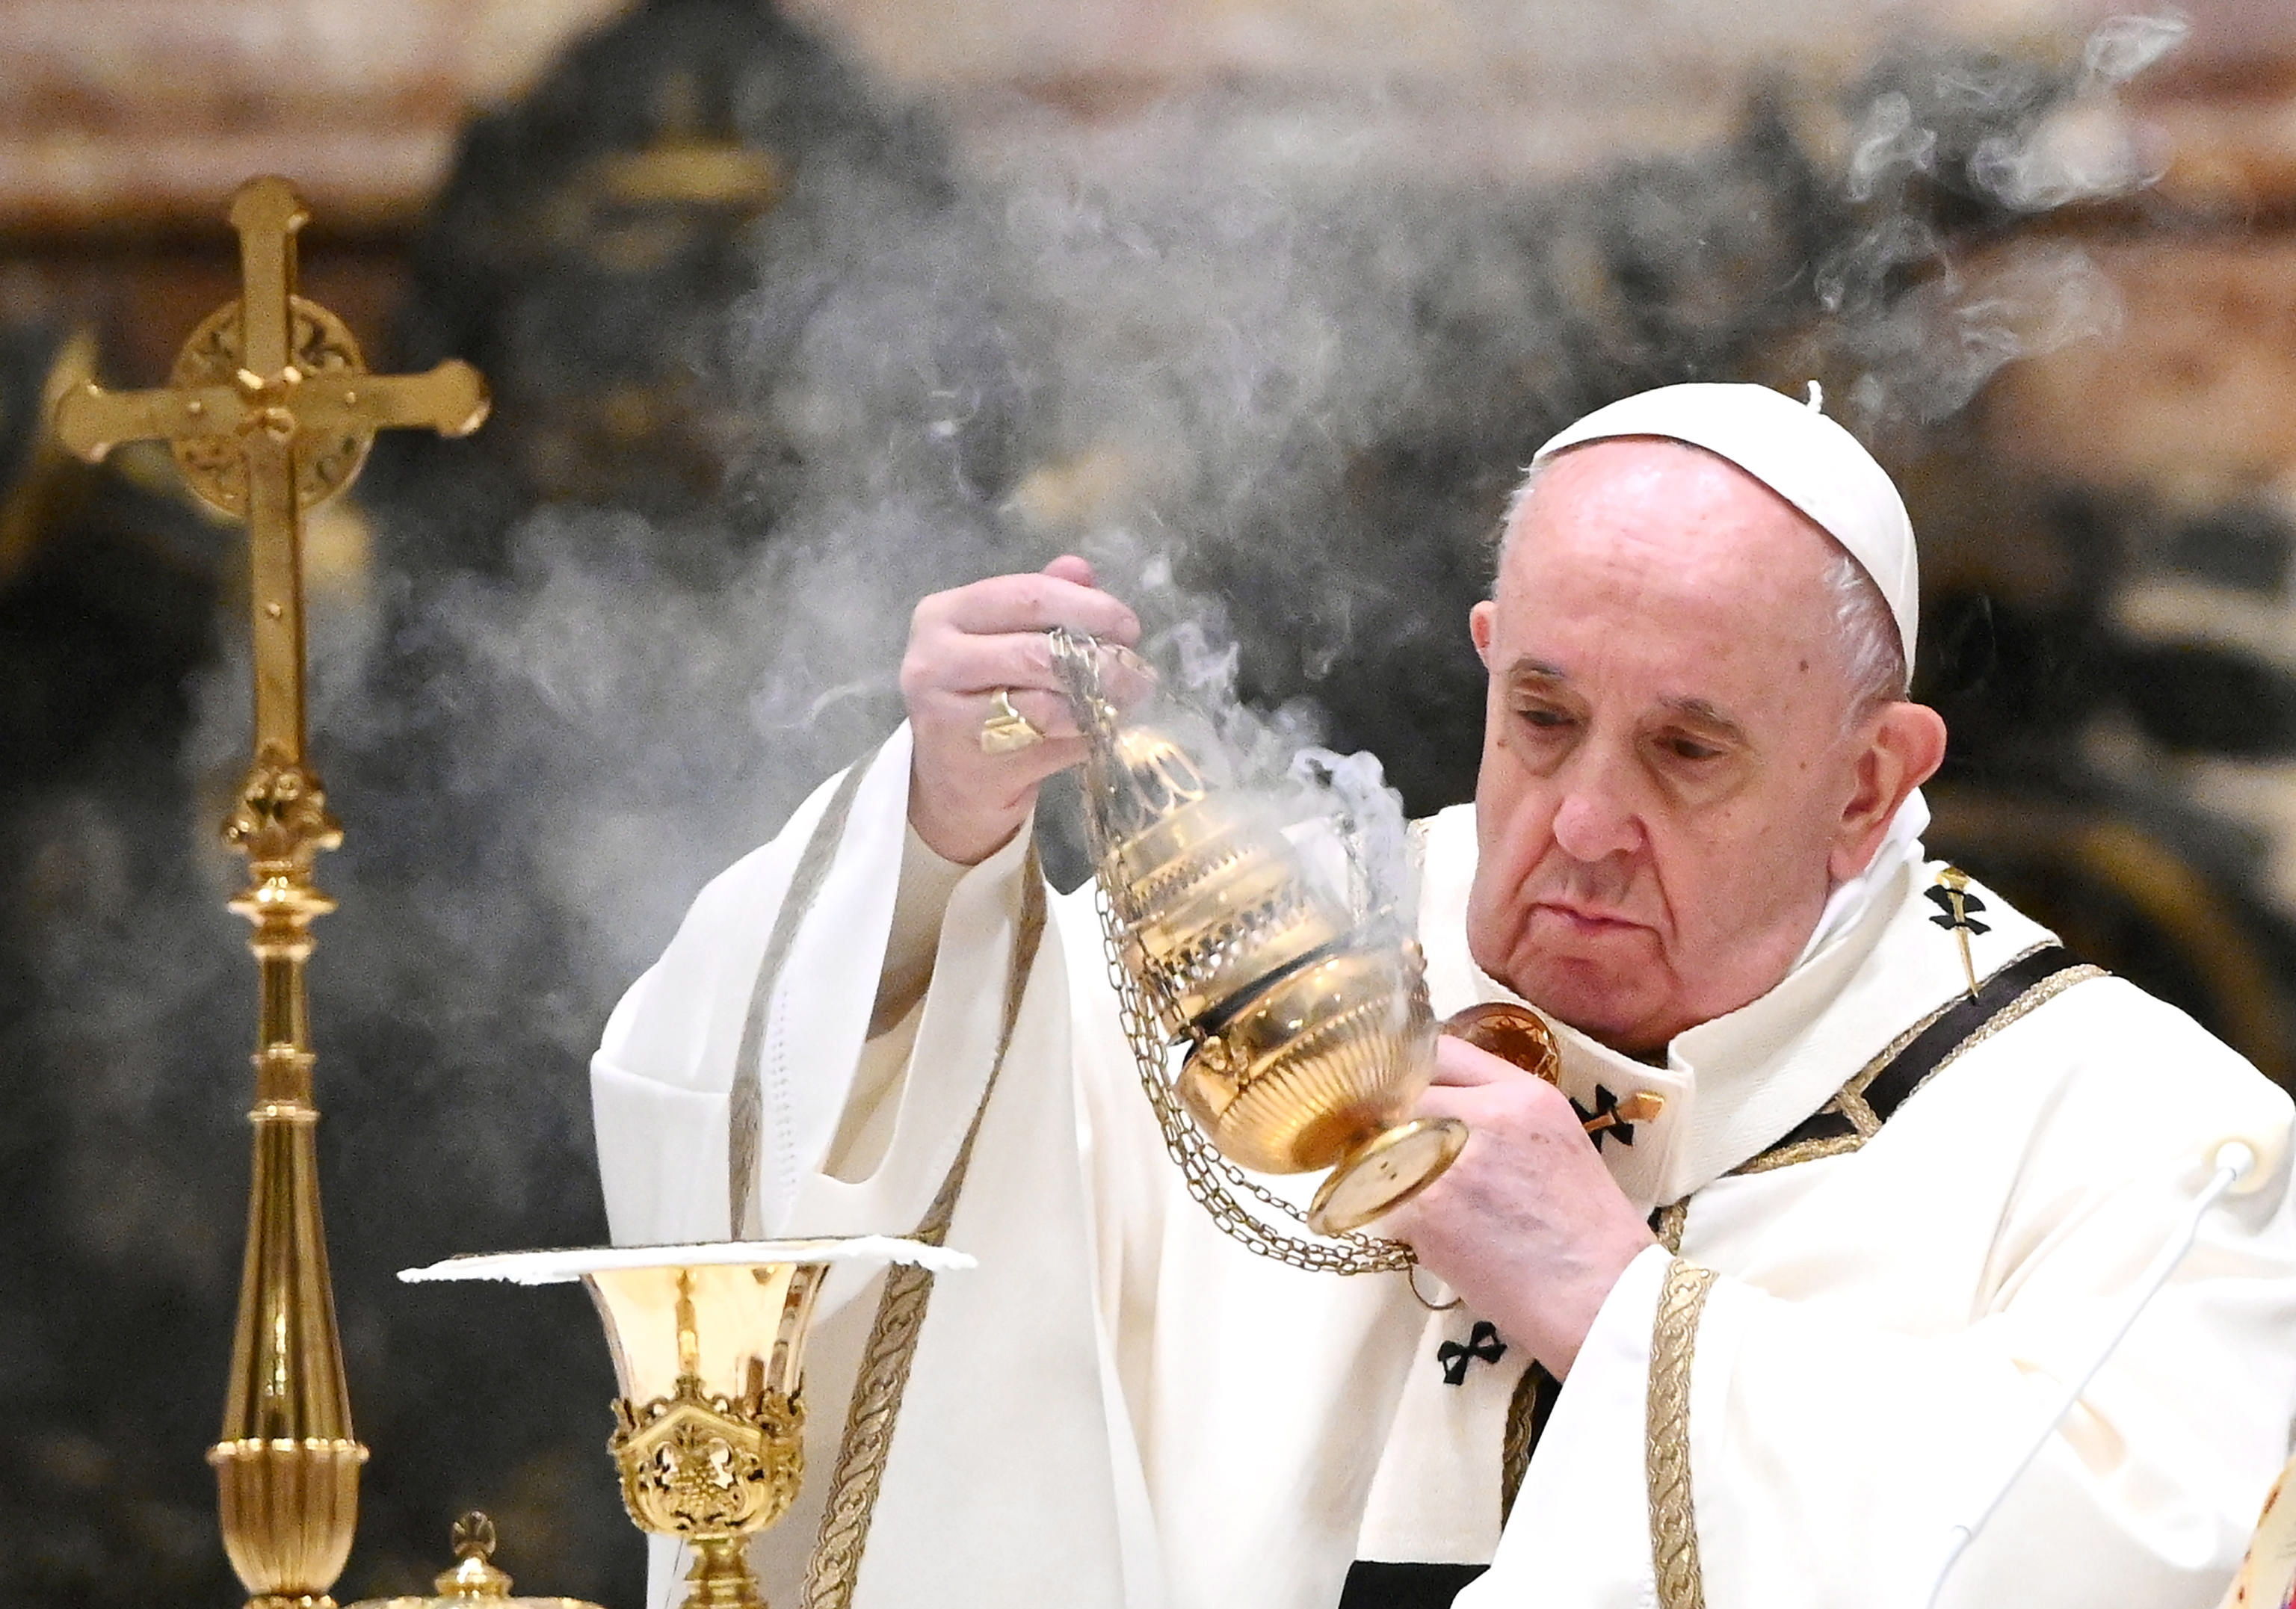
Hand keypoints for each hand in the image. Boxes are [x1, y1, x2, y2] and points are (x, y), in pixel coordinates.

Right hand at [901, 555, 1144, 863]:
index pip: (1025, 596)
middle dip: (1099, 659)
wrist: (947, 780)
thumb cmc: (980, 696)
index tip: (1128, 625)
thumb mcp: (1000, 639)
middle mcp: (934, 660)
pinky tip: (1099, 728)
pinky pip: (1047, 743)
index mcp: (943, 615)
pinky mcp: (970, 762)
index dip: (1086, 606)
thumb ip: (1037, 603)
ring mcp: (946, 716)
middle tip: (1136, 669)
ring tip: (1126, 699)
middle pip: (1036, 651)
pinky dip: (1083, 734)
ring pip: (1045, 703)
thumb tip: (1081, 570)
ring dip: (1098, 702)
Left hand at [1385, 1035, 1655, 1375]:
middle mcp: (1485, 1115)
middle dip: (1391, 1124)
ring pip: (1379, 1146)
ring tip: (1418, 1201)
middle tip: (1395, 1154)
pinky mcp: (1427, 1211)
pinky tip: (1432, 1239)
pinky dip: (1392, 1219)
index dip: (1413, 1073)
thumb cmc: (1588, 1233)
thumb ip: (1499, 1113)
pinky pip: (1378, 1199)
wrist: (1605, 1301)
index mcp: (1523, 1094)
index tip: (1403, 1094)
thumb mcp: (1557, 1141)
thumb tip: (1437, 1105)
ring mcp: (1451, 1160)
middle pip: (1400, 1096)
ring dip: (1383, 1171)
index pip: (1440, 1051)